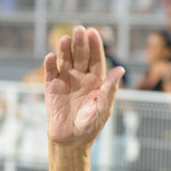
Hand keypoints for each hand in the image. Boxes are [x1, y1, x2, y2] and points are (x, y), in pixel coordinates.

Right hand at [45, 26, 124, 146]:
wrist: (72, 140)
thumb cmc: (91, 125)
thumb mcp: (103, 107)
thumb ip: (110, 88)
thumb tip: (121, 70)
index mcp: (97, 81)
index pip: (96, 59)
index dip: (95, 46)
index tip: (94, 33)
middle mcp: (81, 78)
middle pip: (81, 56)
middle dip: (80, 43)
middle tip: (79, 29)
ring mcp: (66, 81)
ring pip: (65, 60)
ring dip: (64, 49)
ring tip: (65, 38)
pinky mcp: (52, 88)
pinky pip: (50, 72)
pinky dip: (50, 64)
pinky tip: (51, 56)